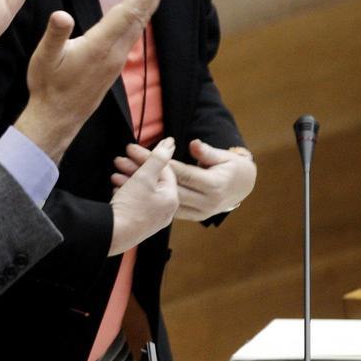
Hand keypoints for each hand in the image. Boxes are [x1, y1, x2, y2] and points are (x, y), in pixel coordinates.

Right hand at [14, 0, 176, 160]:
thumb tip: (61, 14)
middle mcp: (115, 51)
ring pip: (140, 23)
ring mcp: (117, 59)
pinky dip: (142, 13)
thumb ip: (55, 35)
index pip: (129, 10)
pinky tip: (142, 7)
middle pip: (142, 13)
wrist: (57, 119)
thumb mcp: (44, 58)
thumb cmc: (48, 87)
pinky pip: (134, 32)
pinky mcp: (114, 64)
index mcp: (100, 45)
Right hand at [108, 137, 177, 255]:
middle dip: (135, 167)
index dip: (148, 156)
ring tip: (114, 173)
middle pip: (153, 181)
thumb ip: (157, 158)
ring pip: (142, 192)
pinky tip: (116, 188)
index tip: (132, 148)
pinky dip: (126, 192)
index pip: (164, 170)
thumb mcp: (144, 177)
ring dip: (128, 179)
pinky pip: (136, 203)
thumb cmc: (130, 207)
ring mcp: (153, 219)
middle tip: (120, 159)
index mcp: (171, 199)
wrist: (113, 235)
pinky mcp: (140, 225)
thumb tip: (170, 143)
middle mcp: (166, 211)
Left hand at [112, 139, 255, 221]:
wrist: (243, 188)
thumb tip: (194, 144)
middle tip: (121, 161)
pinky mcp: (193, 217)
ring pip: (164, 200)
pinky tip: (131, 193)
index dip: (159, 162)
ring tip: (118, 176)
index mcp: (213, 186)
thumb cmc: (231, 167)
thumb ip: (207, 152)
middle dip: (143, 174)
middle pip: (167, 187)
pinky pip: (168, 208)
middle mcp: (205, 203)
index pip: (180, 173)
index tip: (138, 152)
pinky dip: (150, 201)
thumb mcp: (223, 157)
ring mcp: (199, 213)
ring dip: (142, 189)